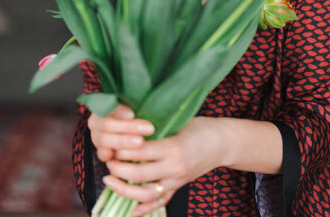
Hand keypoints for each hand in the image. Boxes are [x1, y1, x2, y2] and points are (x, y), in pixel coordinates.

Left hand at [87, 105, 226, 216]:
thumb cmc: (199, 127)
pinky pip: (160, 202)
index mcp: (173, 146)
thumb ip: (156, 127)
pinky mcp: (179, 187)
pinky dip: (144, 208)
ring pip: (146, 194)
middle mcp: (175, 167)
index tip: (111, 141)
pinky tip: (131, 210)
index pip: (141, 151)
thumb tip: (129, 126)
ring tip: (109, 180)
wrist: (222, 142)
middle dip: (118, 169)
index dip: (122, 148)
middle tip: (107, 160)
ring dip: (124, 190)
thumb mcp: (178, 121)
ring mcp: (177, 181)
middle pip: (139, 174)